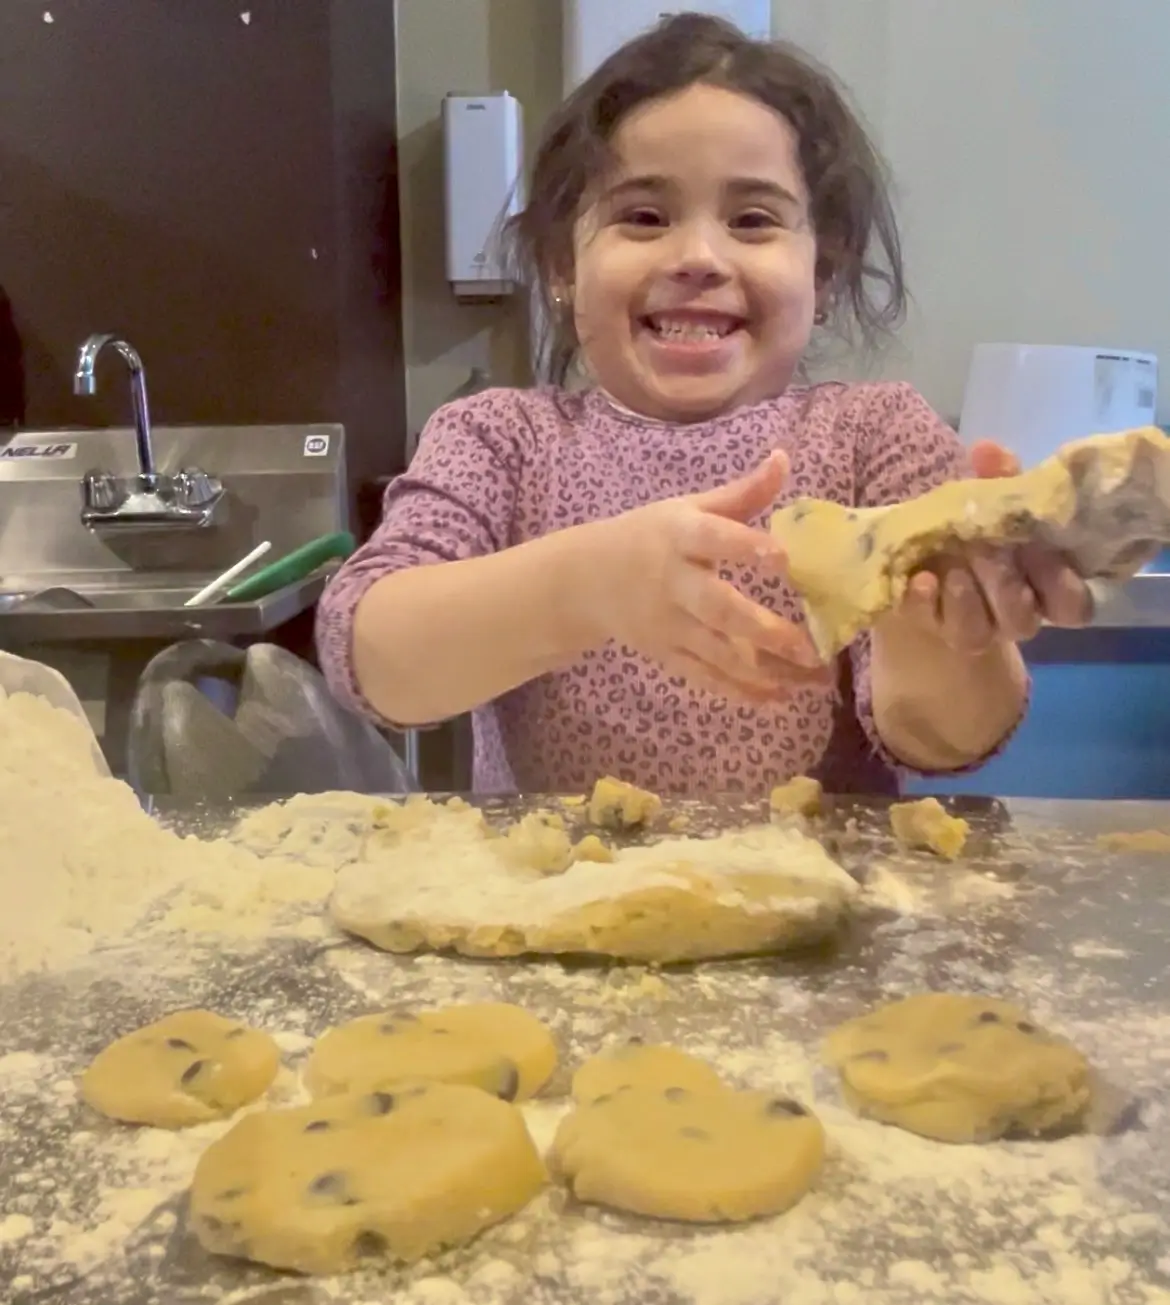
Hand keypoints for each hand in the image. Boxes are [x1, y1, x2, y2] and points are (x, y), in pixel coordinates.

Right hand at [584, 452, 830, 701]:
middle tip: (809, 647)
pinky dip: (739, 692)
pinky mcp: (667, 654)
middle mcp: (674, 583)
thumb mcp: (687, 508)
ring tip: (812, 680)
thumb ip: (740, 494)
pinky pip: (705, 677)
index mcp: (680, 536)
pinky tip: (778, 699)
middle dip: (762, 629)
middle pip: (718, 608)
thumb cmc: (650, 536)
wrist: (587, 580)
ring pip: (717, 652)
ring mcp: (669, 625)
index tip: (783, 558)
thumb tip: (784, 459)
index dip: (746, 547)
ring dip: (764, 671)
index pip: (714, 538)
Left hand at [895, 440, 1092, 652]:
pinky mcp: (928, 625)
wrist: (918, 550)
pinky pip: (927, 623)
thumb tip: (989, 450)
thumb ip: (1000, 478)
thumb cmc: (975, 526)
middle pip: (1022, 620)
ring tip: (952, 568)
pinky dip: (923, 602)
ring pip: (977, 634)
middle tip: (986, 549)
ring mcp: (969, 626)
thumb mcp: (991, 500)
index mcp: (1042, 587)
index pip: (1072, 607)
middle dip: (1005, 585)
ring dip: (966, 601)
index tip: (1041, 551)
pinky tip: (920, 579)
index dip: (1062, 587)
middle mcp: (1011, 614)